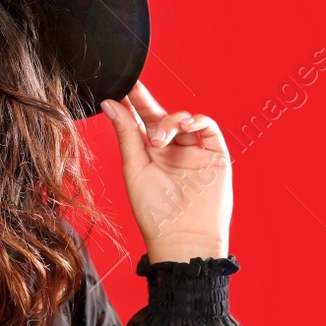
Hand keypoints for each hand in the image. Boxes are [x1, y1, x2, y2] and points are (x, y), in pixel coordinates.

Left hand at [101, 80, 231, 263]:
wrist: (183, 239)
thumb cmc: (154, 212)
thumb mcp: (134, 167)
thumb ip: (126, 133)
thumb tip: (109, 103)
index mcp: (149, 156)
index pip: (140, 122)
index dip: (133, 103)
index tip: (122, 86)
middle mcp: (172, 152)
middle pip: (161, 117)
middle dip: (147, 102)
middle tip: (134, 90)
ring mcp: (194, 153)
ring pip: (184, 120)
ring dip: (170, 121)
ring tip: (159, 138)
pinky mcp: (216, 157)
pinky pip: (209, 129)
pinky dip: (198, 121)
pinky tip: (186, 125)